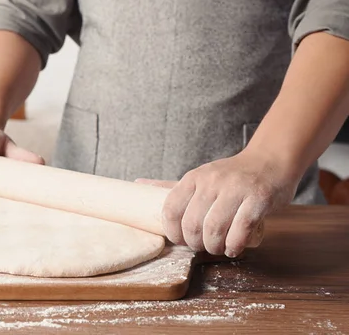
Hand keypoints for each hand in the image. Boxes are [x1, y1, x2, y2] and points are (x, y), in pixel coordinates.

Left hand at [136, 150, 298, 256]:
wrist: (270, 160)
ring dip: (215, 247)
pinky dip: (236, 245)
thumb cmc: (231, 175)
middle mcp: (211, 181)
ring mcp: (236, 189)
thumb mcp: (199, 177)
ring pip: (215, 228)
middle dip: (196, 244)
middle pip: (192, 224)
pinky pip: (242, 229)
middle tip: (203, 247)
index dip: (172, 232)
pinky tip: (235, 247)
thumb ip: (171, 186)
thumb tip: (138, 184)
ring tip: (219, 248)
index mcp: (193, 178)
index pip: (170, 209)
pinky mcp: (259, 198)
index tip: (181, 240)